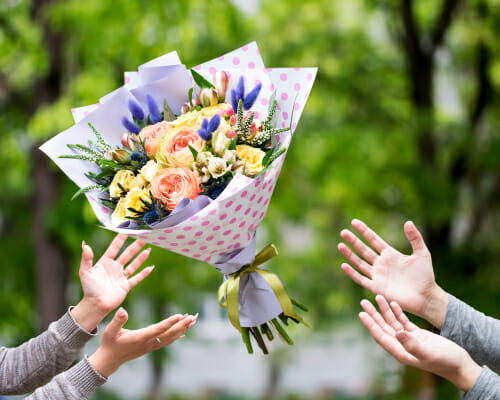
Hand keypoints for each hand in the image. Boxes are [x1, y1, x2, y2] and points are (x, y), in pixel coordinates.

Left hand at [71, 234, 153, 331]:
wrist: (95, 305)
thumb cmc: (88, 288)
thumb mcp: (85, 272)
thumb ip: (86, 258)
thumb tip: (85, 244)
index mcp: (105, 262)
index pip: (115, 247)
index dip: (121, 238)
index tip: (127, 229)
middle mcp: (115, 267)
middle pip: (128, 253)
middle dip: (136, 244)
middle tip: (144, 236)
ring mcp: (121, 276)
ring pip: (134, 264)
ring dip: (141, 256)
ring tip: (149, 248)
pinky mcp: (126, 286)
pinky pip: (136, 278)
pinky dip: (144, 273)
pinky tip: (150, 267)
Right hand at [88, 308, 197, 376]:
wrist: (110, 359)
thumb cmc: (110, 343)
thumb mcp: (110, 331)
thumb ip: (118, 321)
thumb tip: (123, 309)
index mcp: (140, 337)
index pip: (158, 329)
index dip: (169, 322)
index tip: (180, 315)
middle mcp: (148, 343)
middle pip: (168, 334)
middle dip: (182, 325)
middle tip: (193, 317)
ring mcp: (150, 346)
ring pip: (170, 337)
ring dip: (182, 329)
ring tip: (192, 320)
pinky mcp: (151, 347)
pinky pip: (166, 341)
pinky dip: (176, 336)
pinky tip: (184, 332)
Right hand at [338, 219, 447, 327]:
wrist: (426, 296)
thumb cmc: (425, 276)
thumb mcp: (422, 253)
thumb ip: (415, 238)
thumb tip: (408, 222)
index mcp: (390, 254)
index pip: (373, 239)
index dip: (364, 231)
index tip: (354, 222)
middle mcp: (381, 264)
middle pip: (363, 250)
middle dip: (353, 241)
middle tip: (343, 232)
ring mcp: (377, 275)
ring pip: (359, 263)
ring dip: (349, 255)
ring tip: (340, 245)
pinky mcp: (376, 287)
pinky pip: (361, 279)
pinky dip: (352, 273)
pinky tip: (344, 265)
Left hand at [359, 295, 481, 392]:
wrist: (460, 364)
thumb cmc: (445, 362)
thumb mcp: (428, 353)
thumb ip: (412, 344)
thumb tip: (397, 334)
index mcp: (400, 352)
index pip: (381, 336)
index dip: (371, 325)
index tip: (361, 314)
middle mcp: (402, 345)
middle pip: (383, 327)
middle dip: (373, 314)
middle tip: (363, 301)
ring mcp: (409, 340)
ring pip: (392, 323)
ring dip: (385, 310)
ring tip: (378, 297)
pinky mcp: (417, 335)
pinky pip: (403, 322)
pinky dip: (398, 312)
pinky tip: (393, 303)